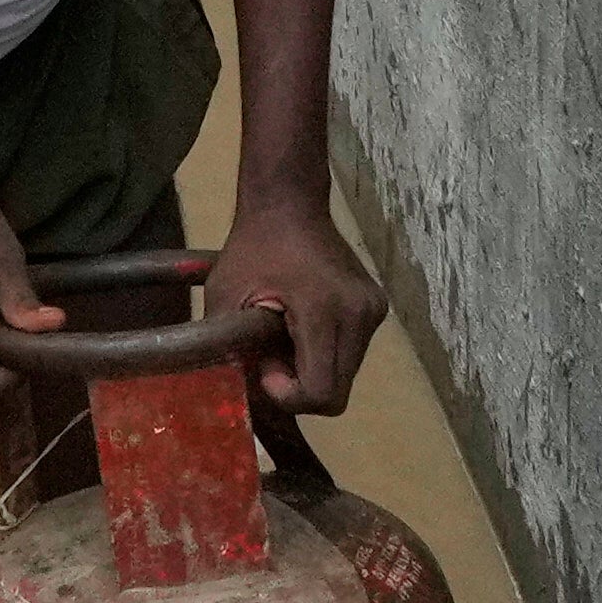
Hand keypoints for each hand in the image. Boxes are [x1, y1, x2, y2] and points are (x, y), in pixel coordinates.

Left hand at [205, 186, 387, 415]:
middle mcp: (360, 314)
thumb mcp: (224, 298)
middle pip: (337, 393)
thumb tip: (245, 394)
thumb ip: (229, 349)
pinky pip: (351, 354)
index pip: (322, 393)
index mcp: (325, 311)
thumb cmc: (252, 249)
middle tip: (270, 357)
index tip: (265, 368)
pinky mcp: (377, 308)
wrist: (289, 205)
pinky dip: (327, 354)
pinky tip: (303, 328)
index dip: (289, 397)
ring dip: (314, 371)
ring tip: (285, 339)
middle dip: (300, 387)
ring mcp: (374, 311)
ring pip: (346, 376)